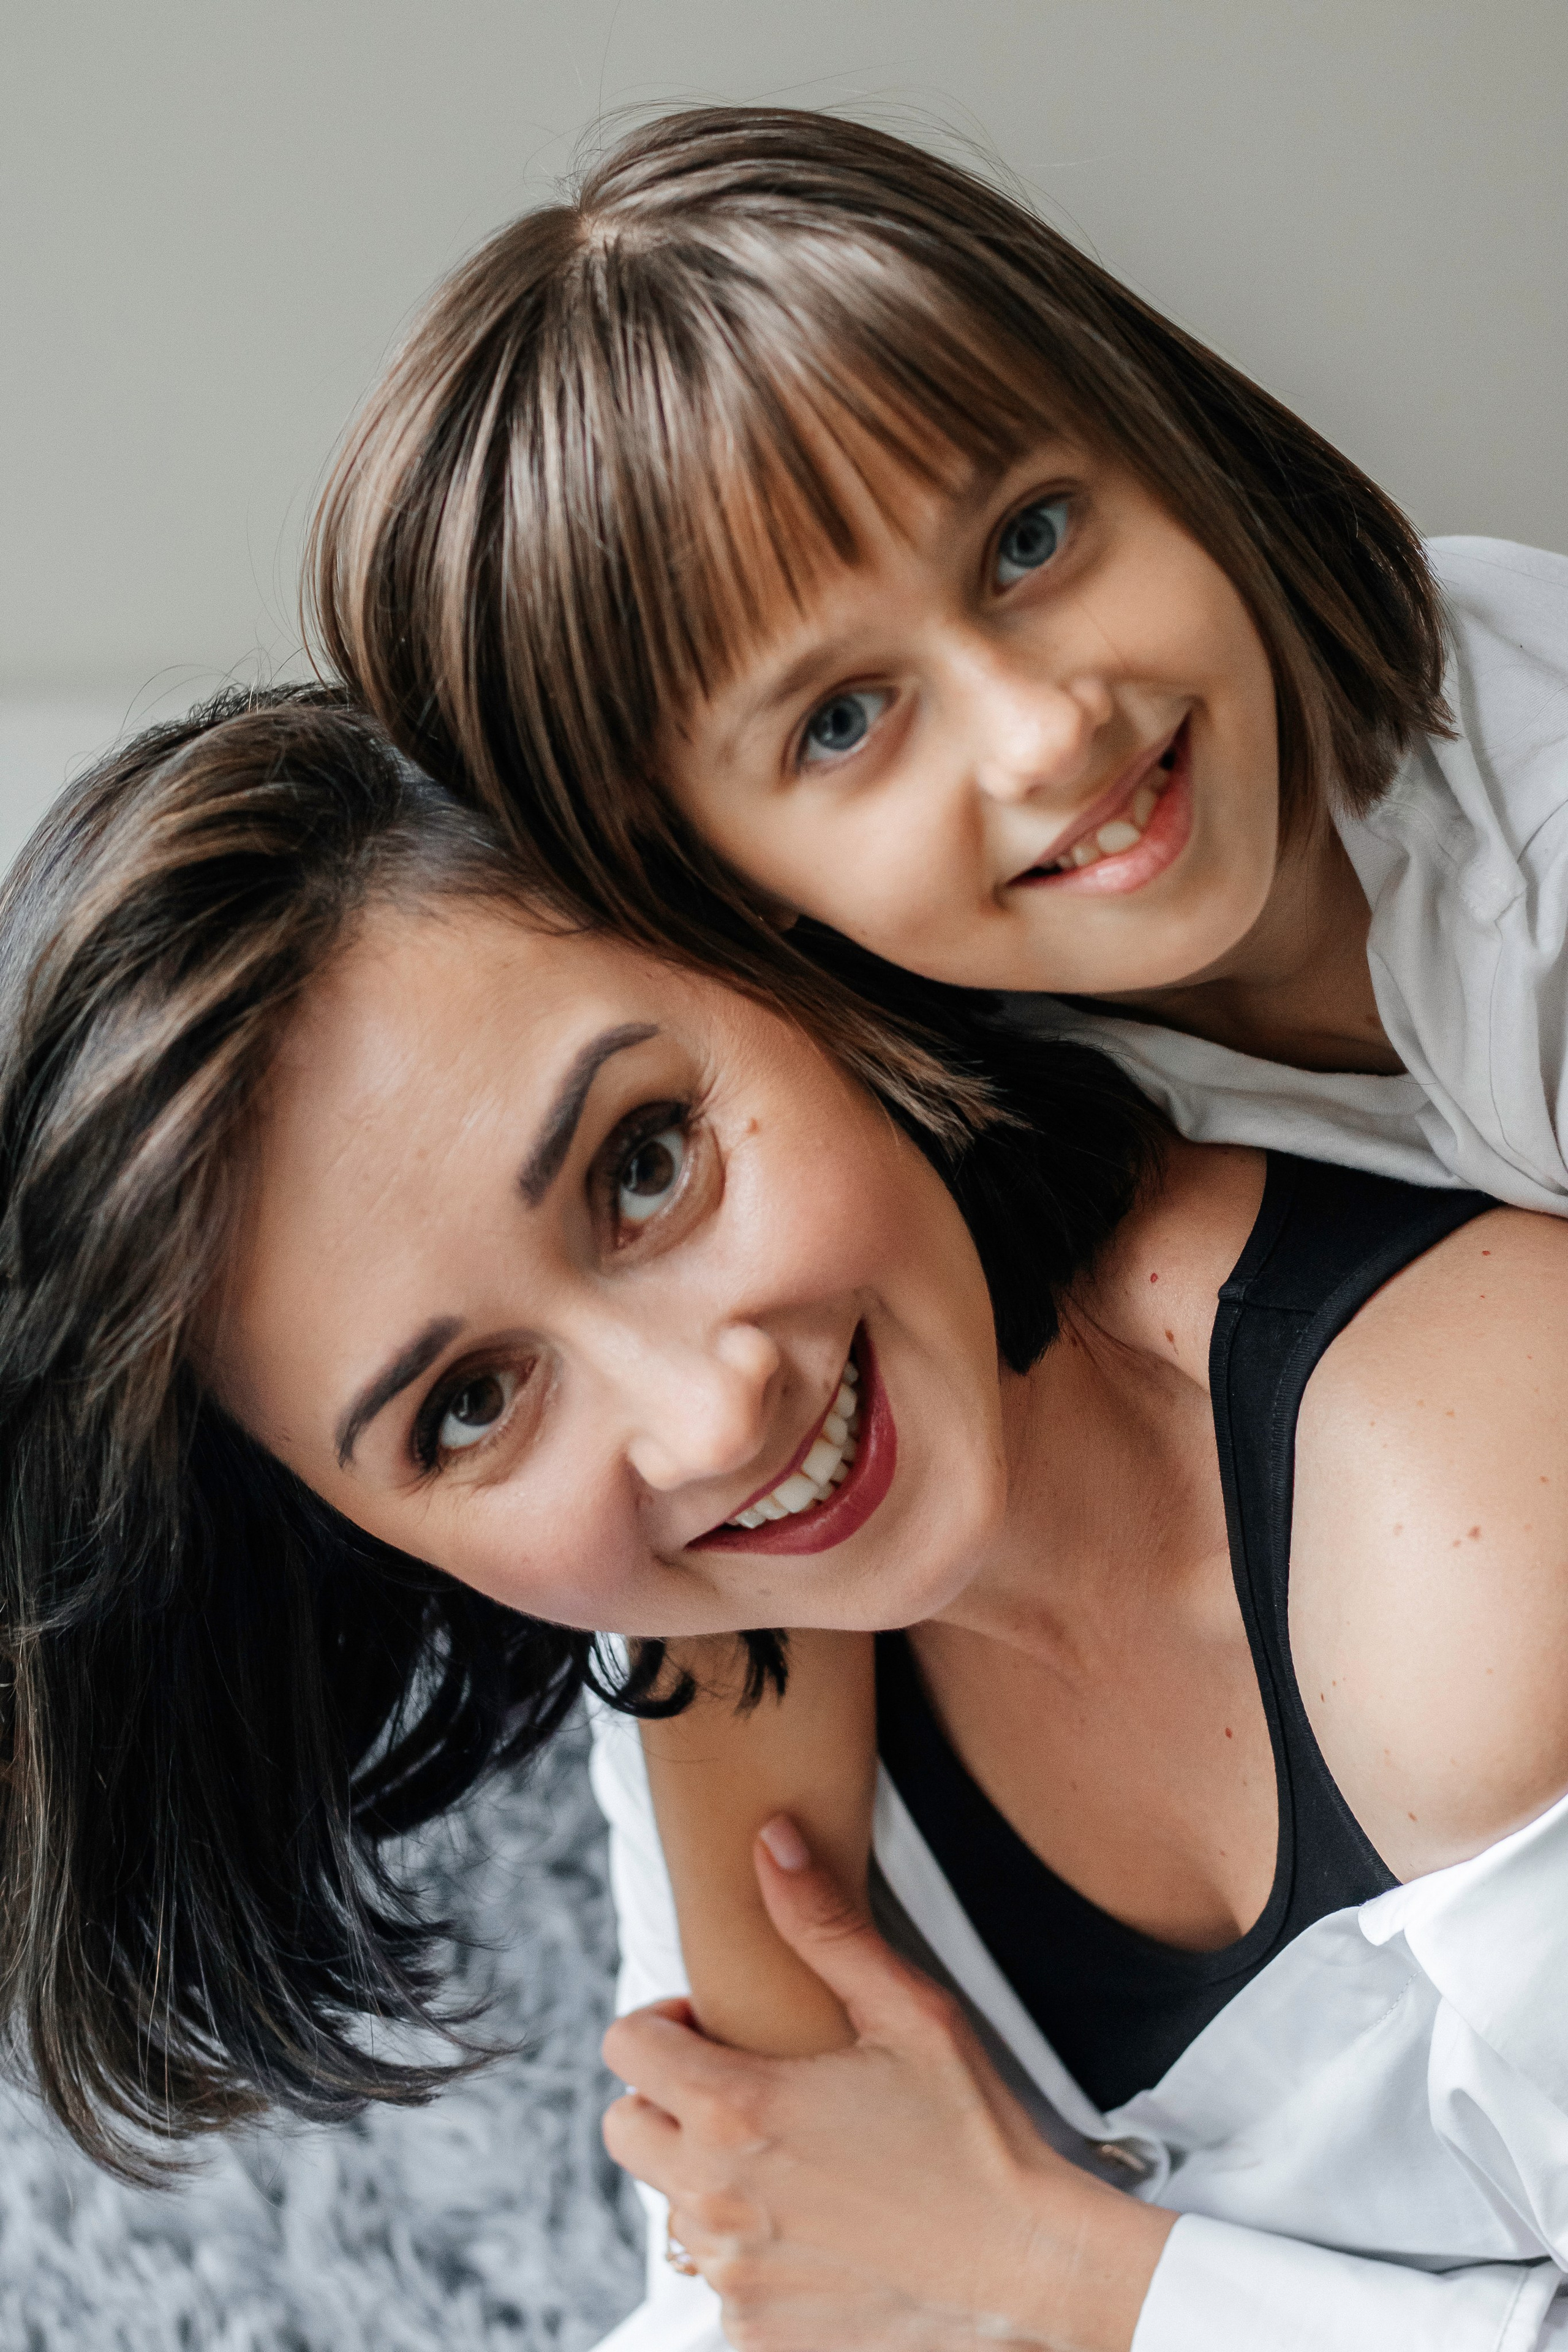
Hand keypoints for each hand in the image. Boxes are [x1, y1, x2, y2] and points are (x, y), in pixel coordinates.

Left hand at [603, 1817, 1172, 2351]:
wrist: (1035, 2273)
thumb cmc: (977, 2137)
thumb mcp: (911, 2014)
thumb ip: (824, 1924)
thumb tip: (769, 1838)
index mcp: (739, 2108)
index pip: (624, 2047)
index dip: (662, 2025)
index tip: (710, 2030)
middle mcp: (714, 2198)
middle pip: (624, 2128)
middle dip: (667, 2100)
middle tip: (743, 2092)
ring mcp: (731, 2280)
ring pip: (671, 2206)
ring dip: (710, 2178)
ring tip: (797, 2166)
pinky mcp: (755, 2340)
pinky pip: (718, 2284)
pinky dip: (752, 2256)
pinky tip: (820, 2235)